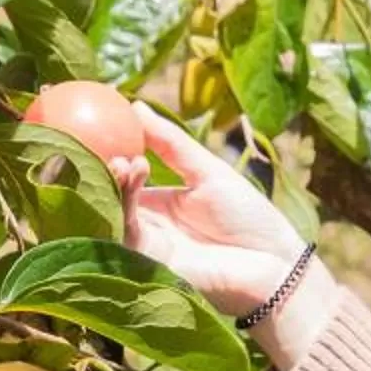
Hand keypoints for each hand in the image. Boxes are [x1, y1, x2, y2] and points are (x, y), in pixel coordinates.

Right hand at [115, 103, 317, 327]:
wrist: (272, 264)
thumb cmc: (247, 217)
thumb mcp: (207, 171)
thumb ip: (171, 144)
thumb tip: (136, 106)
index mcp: (158, 202)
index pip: (121, 174)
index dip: (107, 151)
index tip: (98, 121)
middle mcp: (145, 223)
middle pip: (109, 194)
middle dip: (100, 168)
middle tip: (99, 139)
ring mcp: (145, 243)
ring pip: (112, 212)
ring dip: (113, 184)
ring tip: (124, 159)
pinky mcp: (147, 261)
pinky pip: (125, 231)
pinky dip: (124, 203)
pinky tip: (134, 174)